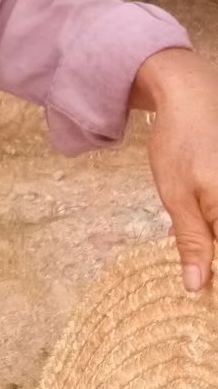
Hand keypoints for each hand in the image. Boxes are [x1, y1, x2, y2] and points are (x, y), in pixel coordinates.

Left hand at [131, 47, 217, 291]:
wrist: (192, 94)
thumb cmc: (180, 141)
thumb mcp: (176, 194)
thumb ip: (191, 241)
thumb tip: (198, 287)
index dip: (212, 275)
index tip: (201, 294)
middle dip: (211, 255)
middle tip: (195, 273)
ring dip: (211, 239)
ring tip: (199, 244)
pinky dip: (213, 223)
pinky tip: (205, 225)